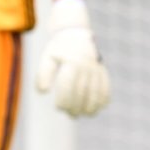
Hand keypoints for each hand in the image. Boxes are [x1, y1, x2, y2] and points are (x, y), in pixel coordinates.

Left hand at [35, 0, 110, 116]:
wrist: (76, 35)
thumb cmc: (58, 50)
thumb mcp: (47, 58)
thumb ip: (43, 74)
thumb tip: (43, 91)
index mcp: (71, 62)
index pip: (68, 86)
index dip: (64, 100)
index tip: (59, 107)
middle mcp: (86, 66)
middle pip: (82, 93)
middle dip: (75, 107)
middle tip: (69, 113)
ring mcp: (96, 70)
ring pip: (96, 94)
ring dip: (89, 107)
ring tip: (81, 114)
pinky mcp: (103, 72)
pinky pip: (106, 90)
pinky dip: (102, 102)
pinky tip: (94, 109)